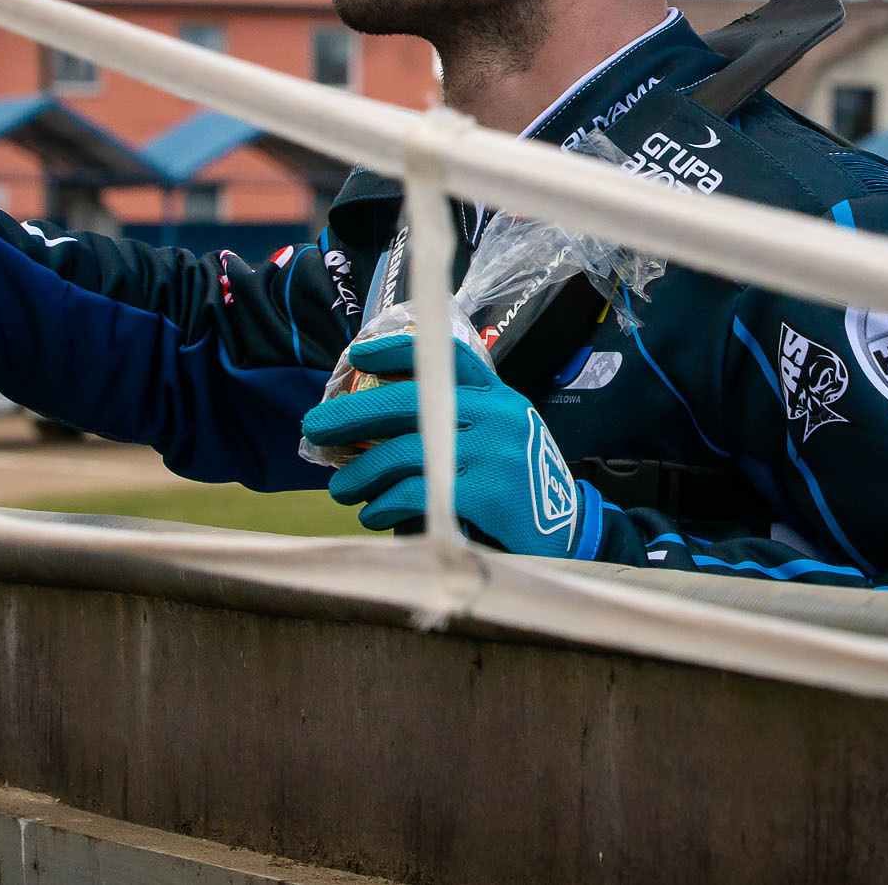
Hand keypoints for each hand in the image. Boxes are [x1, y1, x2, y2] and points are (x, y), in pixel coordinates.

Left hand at [299, 327, 598, 557]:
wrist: (572, 537)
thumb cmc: (521, 488)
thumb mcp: (501, 438)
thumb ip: (457, 422)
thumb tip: (376, 421)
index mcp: (498, 397)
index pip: (445, 357)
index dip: (396, 351)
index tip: (355, 354)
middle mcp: (497, 416)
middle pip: (410, 402)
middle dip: (353, 414)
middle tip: (316, 427)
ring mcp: (493, 453)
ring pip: (405, 452)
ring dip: (361, 472)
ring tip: (340, 488)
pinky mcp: (487, 494)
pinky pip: (418, 492)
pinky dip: (385, 504)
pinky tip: (373, 515)